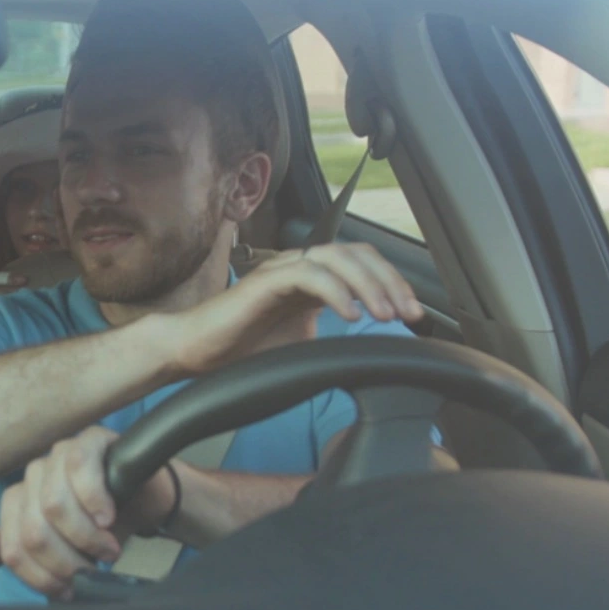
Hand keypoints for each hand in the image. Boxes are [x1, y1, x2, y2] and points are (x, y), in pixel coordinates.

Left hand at [0, 426, 176, 599]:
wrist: (147, 502)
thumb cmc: (104, 527)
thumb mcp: (63, 551)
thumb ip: (21, 554)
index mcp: (19, 502)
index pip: (12, 547)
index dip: (40, 576)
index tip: (68, 589)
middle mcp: (33, 476)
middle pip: (33, 530)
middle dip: (66, 561)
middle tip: (92, 570)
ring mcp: (58, 455)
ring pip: (52, 504)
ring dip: (85, 537)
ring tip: (107, 549)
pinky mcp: (89, 440)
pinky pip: (79, 467)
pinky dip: (95, 501)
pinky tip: (108, 518)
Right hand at [165, 243, 423, 374]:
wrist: (195, 352)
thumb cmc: (241, 350)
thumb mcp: (302, 346)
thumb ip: (334, 339)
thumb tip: (371, 354)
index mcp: (313, 279)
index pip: (363, 264)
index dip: (393, 283)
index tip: (413, 315)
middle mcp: (300, 267)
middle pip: (358, 255)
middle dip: (390, 282)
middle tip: (408, 314)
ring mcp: (282, 270)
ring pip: (337, 258)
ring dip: (368, 285)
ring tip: (384, 315)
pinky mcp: (265, 282)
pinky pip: (309, 275)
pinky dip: (336, 293)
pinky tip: (350, 316)